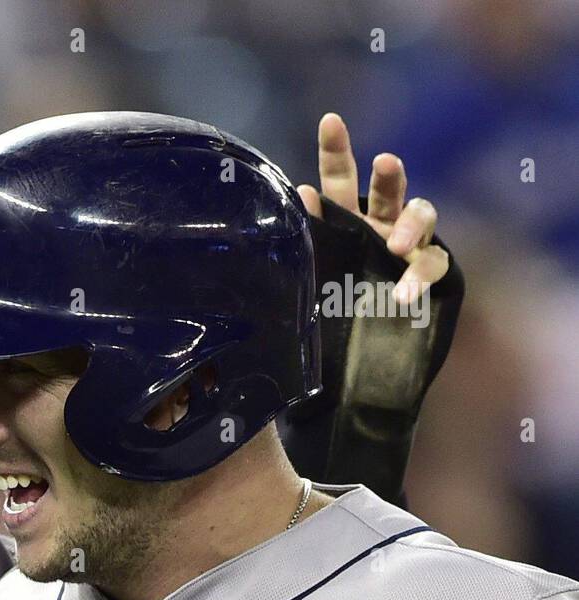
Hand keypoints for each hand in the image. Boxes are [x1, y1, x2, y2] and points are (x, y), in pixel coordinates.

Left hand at [296, 112, 448, 304]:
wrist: (361, 343)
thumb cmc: (335, 299)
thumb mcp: (318, 266)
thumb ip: (313, 233)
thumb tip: (300, 194)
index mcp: (348, 219)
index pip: (340, 179)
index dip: (336, 150)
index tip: (330, 120)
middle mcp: (381, 224)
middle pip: (390, 188)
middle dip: (389, 174)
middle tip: (385, 162)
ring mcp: (409, 246)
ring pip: (422, 216)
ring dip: (412, 226)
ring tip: (397, 247)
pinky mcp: (429, 273)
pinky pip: (434, 265)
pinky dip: (419, 278)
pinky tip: (402, 295)